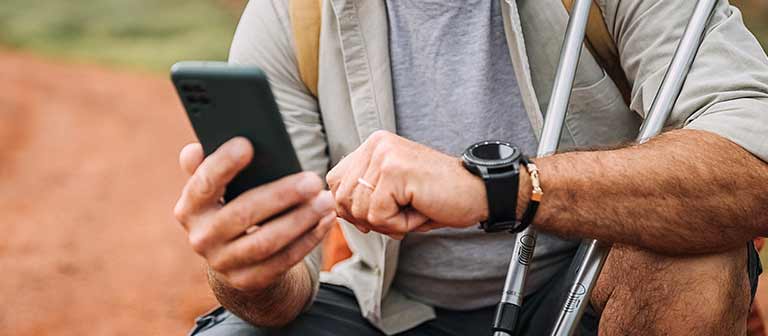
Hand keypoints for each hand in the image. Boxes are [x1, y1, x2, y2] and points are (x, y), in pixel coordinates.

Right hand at [174, 137, 335, 291]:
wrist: (234, 259)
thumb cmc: (230, 207)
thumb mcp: (216, 188)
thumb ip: (206, 166)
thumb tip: (195, 149)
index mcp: (190, 207)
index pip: (203, 184)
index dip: (222, 165)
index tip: (247, 145)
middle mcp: (201, 237)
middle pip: (243, 214)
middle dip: (281, 196)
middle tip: (312, 180)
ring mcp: (224, 263)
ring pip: (266, 241)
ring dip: (301, 219)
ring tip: (325, 200)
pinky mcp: (248, 280)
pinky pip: (283, 260)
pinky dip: (308, 239)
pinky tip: (326, 220)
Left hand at [326, 131, 487, 238]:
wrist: (478, 193)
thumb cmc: (437, 197)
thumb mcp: (391, 194)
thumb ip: (362, 194)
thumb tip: (331, 210)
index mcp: (372, 145)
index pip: (335, 182)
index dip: (352, 207)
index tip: (380, 213)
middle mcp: (375, 144)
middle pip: (342, 198)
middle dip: (368, 219)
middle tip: (400, 215)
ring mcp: (384, 155)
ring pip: (359, 210)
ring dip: (387, 223)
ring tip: (413, 209)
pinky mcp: (395, 171)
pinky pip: (378, 216)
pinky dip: (399, 224)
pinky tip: (419, 210)